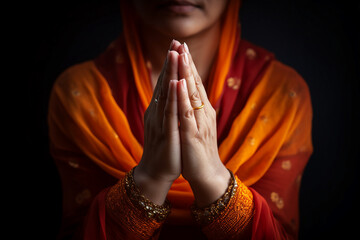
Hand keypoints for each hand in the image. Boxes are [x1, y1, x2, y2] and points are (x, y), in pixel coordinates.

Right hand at [134, 40, 181, 204]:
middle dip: (170, 62)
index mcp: (159, 110)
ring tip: (174, 54)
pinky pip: (170, 113)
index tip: (176, 46)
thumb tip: (170, 92)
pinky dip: (172, 97)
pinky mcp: (167, 134)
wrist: (156, 172)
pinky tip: (175, 84)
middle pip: (164, 83)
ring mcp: (161, 122)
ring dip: (170, 73)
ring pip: (166, 94)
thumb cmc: (163, 147)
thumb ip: (166, 108)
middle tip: (174, 41)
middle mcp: (157, 112)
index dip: (170, 65)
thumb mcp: (165, 124)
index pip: (165, 83)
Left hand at [176, 44, 229, 206]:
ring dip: (186, 74)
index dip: (188, 65)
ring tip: (181, 55)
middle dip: (187, 62)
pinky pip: (187, 113)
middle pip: (195, 84)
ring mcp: (199, 122)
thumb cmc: (199, 149)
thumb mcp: (196, 125)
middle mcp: (203, 113)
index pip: (194, 83)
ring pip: (192, 94)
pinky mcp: (193, 135)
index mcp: (202, 110)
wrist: (207, 173)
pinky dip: (183, 98)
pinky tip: (179, 84)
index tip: (181, 48)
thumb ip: (193, 110)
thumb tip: (187, 95)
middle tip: (181, 43)